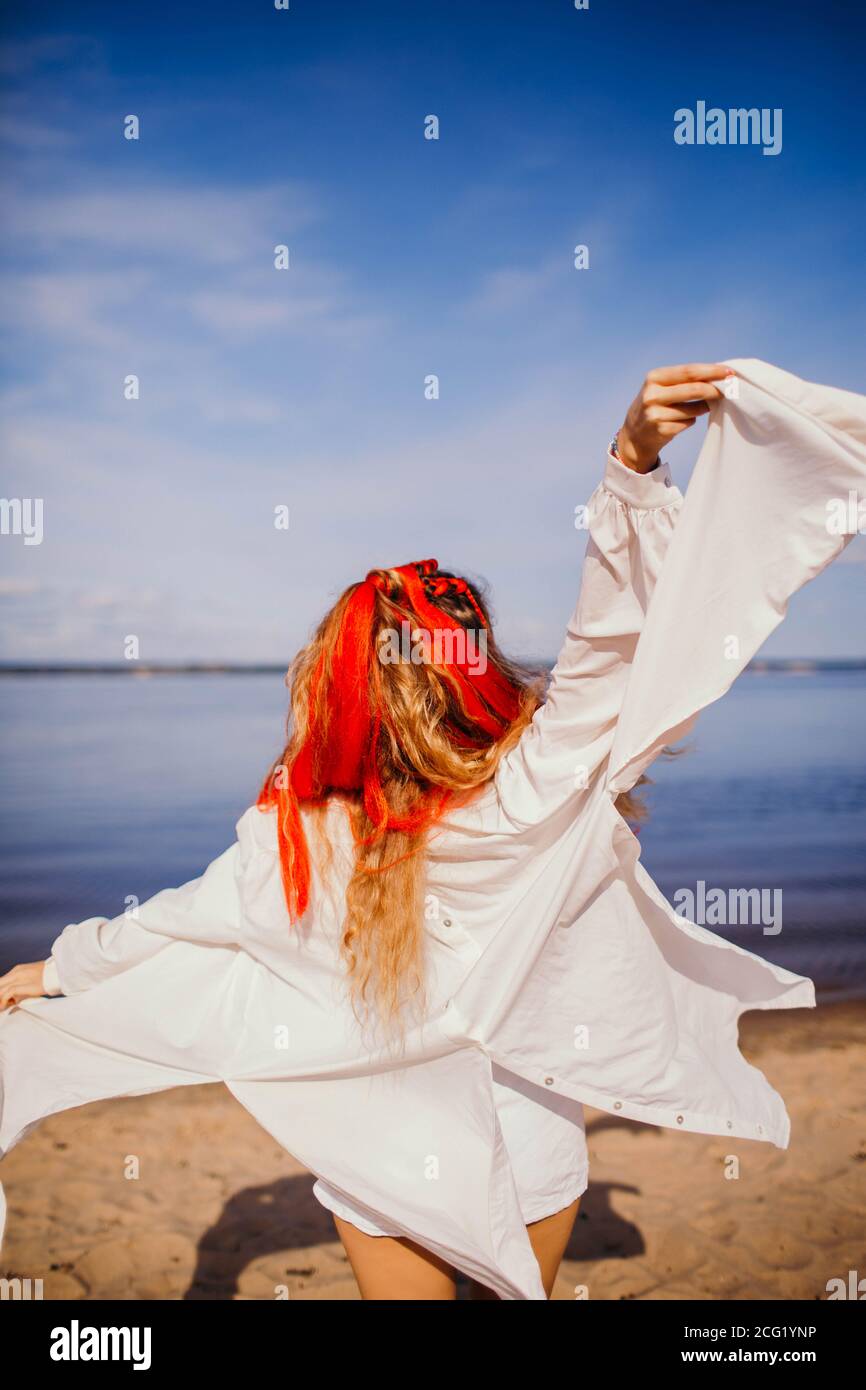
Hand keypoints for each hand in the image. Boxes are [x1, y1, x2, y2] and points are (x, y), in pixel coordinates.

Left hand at [0, 960, 49, 1009]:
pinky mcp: (23, 984)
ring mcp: (19, 977)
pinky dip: (3, 1001)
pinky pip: (7, 993)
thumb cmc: (50, 977)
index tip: (4, 1001)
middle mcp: (16, 972)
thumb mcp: (34, 977)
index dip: (0, 991)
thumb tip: (17, 996)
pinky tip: (5, 1006)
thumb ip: (24, 983)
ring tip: (1, 1007)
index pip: (2, 981)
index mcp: (18, 969)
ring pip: (0, 989)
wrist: (60, 971)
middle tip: (2, 1005)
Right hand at [616, 362, 732, 472]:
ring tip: (701, 407)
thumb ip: (685, 380)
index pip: (689, 371)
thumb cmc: (657, 404)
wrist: (634, 434)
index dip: (711, 371)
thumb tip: (718, 376)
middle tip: (727, 390)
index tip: (729, 372)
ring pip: (694, 409)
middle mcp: (652, 395)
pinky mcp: (661, 430)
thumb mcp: (662, 387)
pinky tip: (681, 421)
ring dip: (703, 408)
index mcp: (654, 378)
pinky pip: (688, 423)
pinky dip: (691, 420)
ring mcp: (655, 414)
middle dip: (714, 389)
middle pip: (693, 389)